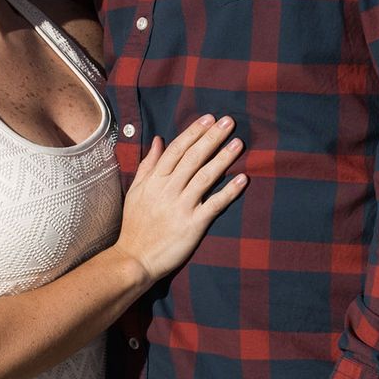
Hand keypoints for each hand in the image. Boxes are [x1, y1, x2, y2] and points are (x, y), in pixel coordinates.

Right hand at [116, 115, 246, 284]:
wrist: (135, 259)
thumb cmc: (135, 225)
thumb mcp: (136, 191)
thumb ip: (148, 165)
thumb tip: (158, 140)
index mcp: (154, 180)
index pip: (176, 150)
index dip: (193, 133)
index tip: (208, 119)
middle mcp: (168, 190)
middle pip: (193, 158)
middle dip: (211, 138)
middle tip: (228, 121)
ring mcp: (181, 207)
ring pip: (205, 177)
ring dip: (223, 159)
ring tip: (238, 143)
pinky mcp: (193, 225)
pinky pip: (214, 205)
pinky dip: (229, 192)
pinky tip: (242, 179)